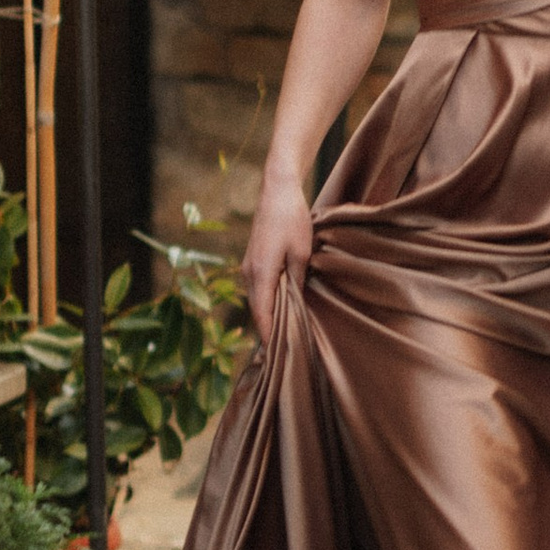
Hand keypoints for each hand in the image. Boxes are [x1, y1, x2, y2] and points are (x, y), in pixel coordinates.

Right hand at [242, 179, 314, 339]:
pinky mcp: (252, 261)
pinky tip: (281, 309)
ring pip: (257, 301)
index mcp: (261, 273)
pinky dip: (267, 303)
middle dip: (268, 332)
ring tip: (284, 336)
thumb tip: (295, 305)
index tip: (276, 358)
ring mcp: (248, 267)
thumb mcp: (301, 252)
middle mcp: (249, 273)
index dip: (269, 337)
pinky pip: (258, 289)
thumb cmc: (292, 220)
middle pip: (257, 311)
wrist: (277, 191)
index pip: (262, 315)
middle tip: (283, 355)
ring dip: (268, 318)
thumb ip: (296, 281)